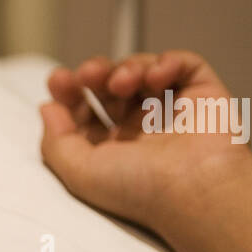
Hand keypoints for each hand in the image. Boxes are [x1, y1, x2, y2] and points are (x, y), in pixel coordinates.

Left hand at [41, 50, 251, 232]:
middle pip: (109, 85)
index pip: (85, 110)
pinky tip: (156, 77)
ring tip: (122, 82)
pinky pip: (183, 65)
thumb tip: (47, 108)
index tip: (59, 80)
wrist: (194, 189)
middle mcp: (141, 129)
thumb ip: (55, 141)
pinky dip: (166, 62)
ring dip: (126, 67)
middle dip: (94, 72)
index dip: (69, 91)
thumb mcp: (79, 172)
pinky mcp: (204, 96)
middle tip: (88, 73)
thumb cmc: (139, 189)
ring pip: (142, 70)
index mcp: (112, 148)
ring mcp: (172, 111)